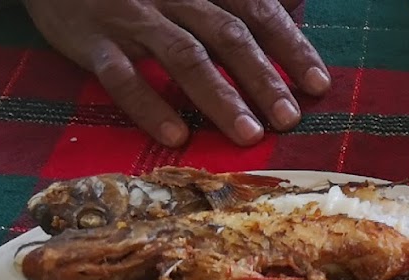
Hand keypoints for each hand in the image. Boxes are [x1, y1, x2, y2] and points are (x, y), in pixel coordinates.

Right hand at [20, 0, 330, 146]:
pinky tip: (175, 137)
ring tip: (250, 135)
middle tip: (289, 119)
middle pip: (227, 35)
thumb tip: (294, 4)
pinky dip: (149, 105)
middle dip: (263, 78)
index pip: (257, 10)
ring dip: (219, 97)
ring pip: (184, 55)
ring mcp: (130, 16)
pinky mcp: (89, 38)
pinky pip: (121, 75)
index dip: (291, 47)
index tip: (318, 85)